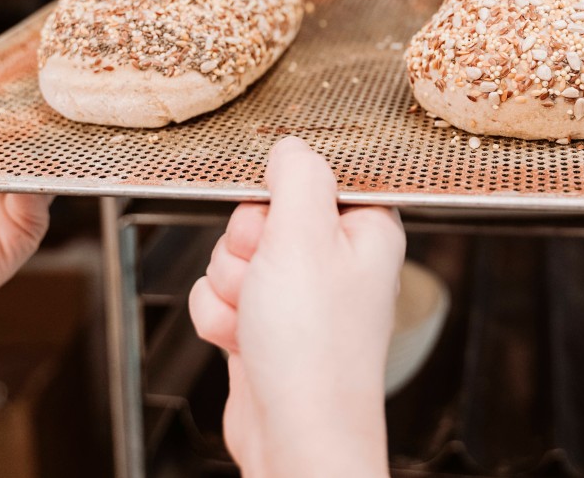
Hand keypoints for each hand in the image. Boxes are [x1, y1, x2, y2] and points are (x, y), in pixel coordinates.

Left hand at [0, 49, 50, 323]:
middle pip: (38, 118)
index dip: (17, 73)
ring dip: (49, 134)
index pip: (6, 92)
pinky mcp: (31, 218)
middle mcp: (4, 155)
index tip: (27, 53)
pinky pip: (46, 189)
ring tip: (37, 119)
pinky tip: (26, 163)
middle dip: (43, 99)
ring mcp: (22, 185)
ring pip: (51, 150)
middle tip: (45, 79)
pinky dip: (40, 174)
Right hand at [189, 137, 404, 477]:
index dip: (281, 194)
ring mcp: (298, 295)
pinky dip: (219, 316)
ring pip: (232, 254)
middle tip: (265, 271)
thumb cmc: (315, 349)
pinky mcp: (265, 325)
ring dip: (229, 283)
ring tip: (256, 314)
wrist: (297, 437)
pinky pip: (218, 295)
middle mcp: (335, 260)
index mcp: (365, 228)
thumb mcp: (304, 237)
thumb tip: (291, 147)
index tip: (278, 214)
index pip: (310, 176)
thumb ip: (297, 177)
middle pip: (261, 213)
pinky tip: (241, 338)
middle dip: (245, 244)